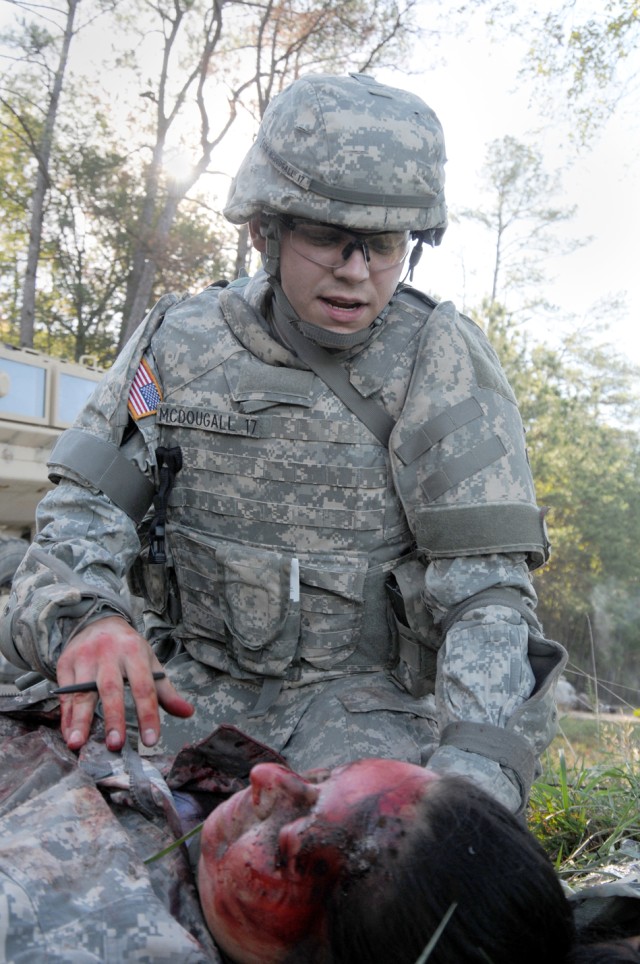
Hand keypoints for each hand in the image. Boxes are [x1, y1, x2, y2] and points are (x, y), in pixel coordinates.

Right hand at [56, 615, 193, 751]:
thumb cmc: (128, 648)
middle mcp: (109, 653)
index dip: (148, 714)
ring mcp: (85, 657)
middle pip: (111, 689)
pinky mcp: (65, 662)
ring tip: (78, 743)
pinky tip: (70, 734)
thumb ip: (166, 691)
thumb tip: (187, 713)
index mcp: (135, 652)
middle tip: (115, 744)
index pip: (144, 687)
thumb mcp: (149, 662)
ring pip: (82, 692)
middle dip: (113, 718)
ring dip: (80, 720)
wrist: (98, 622)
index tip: (150, 740)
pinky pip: (65, 694)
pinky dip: (66, 716)